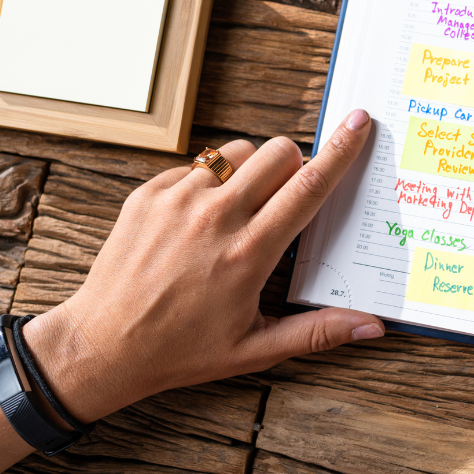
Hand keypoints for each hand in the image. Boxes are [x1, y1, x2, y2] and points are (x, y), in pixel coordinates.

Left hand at [21, 109, 383, 423]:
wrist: (101, 345)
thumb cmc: (180, 350)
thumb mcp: (256, 349)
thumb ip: (318, 331)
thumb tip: (371, 327)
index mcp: (249, 252)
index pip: (308, 186)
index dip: (340, 151)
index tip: (358, 124)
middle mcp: (215, 218)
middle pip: (278, 152)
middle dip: (294, 164)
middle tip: (286, 197)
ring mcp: (177, 201)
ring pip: (237, 151)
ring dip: (252, 169)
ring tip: (242, 207)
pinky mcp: (148, 194)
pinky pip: (196, 165)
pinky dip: (209, 181)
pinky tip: (202, 218)